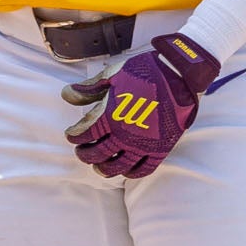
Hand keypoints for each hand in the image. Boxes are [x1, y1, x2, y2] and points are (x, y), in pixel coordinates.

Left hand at [61, 31, 218, 179]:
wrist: (180, 75)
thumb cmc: (145, 72)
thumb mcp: (113, 75)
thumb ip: (89, 89)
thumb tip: (65, 95)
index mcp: (111, 115)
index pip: (85, 133)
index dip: (75, 136)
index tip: (71, 135)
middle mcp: (125, 134)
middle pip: (98, 153)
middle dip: (85, 154)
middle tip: (81, 152)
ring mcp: (143, 144)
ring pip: (117, 166)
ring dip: (104, 168)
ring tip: (98, 166)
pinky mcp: (161, 148)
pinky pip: (143, 169)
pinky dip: (131, 173)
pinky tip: (124, 171)